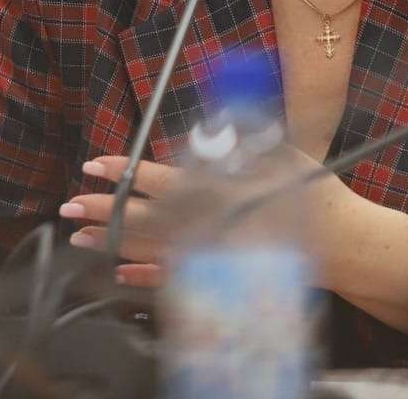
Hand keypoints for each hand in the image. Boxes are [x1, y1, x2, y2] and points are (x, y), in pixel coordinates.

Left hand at [59, 146, 350, 289]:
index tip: (93, 165)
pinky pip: (170, 278)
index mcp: (217, 189)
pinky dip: (141, 276)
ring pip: (148, 250)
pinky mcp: (216, 276)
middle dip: (102, 212)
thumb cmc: (312, 191)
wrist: (339, 243)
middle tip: (67, 208)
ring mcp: (208, 254)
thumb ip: (241, 138)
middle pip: (141, 218)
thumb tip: (204, 129)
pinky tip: (119, 273)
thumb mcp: (279, 152)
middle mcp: (205, 224)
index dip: (122, 172)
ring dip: (111, 244)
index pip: (157, 179)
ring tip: (80, 238)